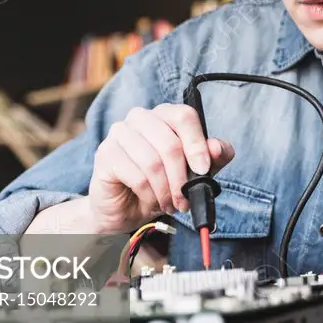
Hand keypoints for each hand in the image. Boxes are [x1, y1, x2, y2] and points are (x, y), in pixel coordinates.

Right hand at [87, 104, 234, 233]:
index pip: (184, 116)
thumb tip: (217, 148)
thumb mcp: (193, 173)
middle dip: (182, 178)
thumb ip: (212, 158)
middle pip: (169, 143)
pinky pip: (136, 176)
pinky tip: (151, 202)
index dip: (197, 144)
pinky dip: (149, 195)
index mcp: (164, 114)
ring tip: (170, 204)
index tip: (203, 170)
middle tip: (185, 200)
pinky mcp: (105, 154)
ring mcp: (119, 133)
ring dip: (166, 190)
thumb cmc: (161, 184)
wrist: (125, 208)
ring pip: (153, 162)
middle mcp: (140, 117)